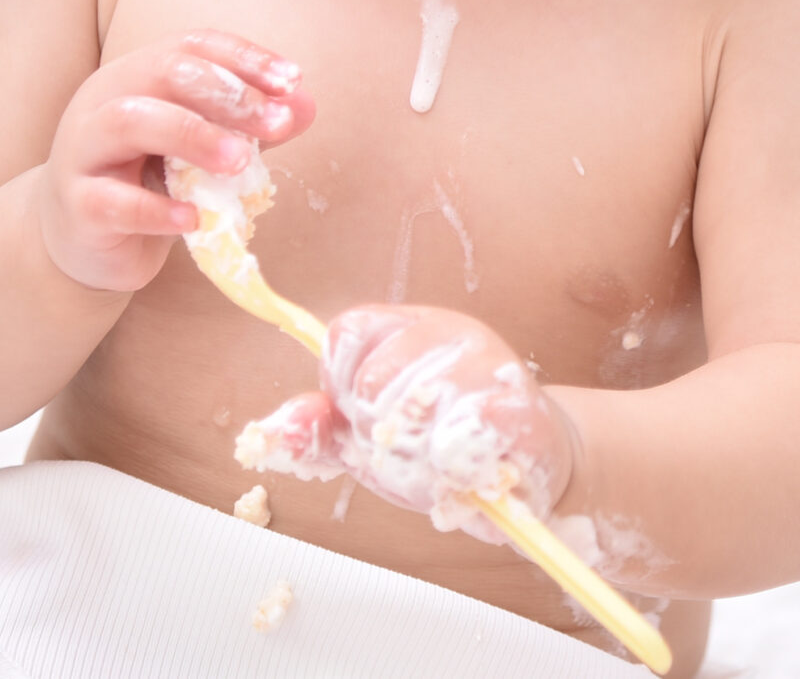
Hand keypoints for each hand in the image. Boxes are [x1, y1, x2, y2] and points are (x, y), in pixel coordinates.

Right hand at [34, 30, 311, 291]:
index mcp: (137, 75)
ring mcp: (83, 150)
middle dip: (227, 94)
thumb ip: (248, 126)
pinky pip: (113, 200)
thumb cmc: (147, 181)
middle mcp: (104, 100)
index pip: (192, 45)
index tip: (292, 81)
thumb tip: (304, 105)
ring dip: (192, 135)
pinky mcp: (77, 204)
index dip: (244, 58)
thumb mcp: (201, 148)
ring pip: (129, 119)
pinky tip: (194, 217)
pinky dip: (157, 208)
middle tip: (276, 124)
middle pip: (164, 72)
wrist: (82, 239)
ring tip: (240, 161)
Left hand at [237, 305, 573, 541]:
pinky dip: (456, 464)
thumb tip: (271, 431)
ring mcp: (490, 367)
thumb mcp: (369, 436)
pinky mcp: (522, 410)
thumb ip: (321, 430)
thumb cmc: (440, 447)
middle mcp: (451, 334)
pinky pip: (467, 436)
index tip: (361, 414)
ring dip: (416, 457)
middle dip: (376, 432)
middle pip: (374, 379)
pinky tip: (465, 471)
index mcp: (409, 328)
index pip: (348, 333)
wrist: (528, 464)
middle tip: (404, 448)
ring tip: (438, 465)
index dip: (340, 382)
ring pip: (415, 410)